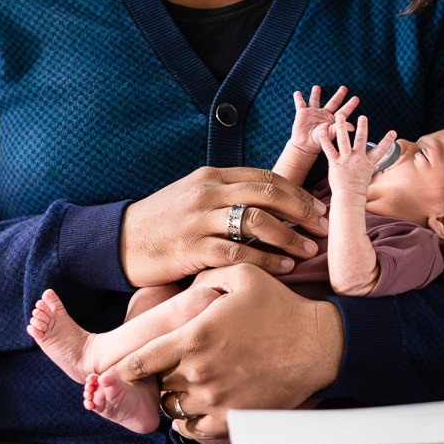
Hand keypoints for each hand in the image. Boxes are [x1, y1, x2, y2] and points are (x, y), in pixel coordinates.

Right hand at [119, 166, 328, 286]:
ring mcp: (198, 218)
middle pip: (268, 193)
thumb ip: (229, 195)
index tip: (320, 208)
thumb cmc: (163, 222)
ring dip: (289, 236)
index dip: (298, 192)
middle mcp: (208, 192)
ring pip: (257, 220)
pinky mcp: (191, 247)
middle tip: (324, 227)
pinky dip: (265, 260)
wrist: (118, 241)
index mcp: (212, 176)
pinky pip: (237, 252)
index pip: (266, 177)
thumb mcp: (195, 197)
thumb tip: (273, 204)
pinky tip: (282, 268)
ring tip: (308, 250)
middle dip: (303, 210)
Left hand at [120, 264, 343, 437]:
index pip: (140, 359)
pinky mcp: (232, 420)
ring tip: (187, 385)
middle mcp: (199, 373)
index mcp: (194, 337)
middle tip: (171, 366)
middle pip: (157, 383)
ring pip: (172, 407)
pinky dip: (188, 421)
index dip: (126, 364)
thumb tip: (183, 289)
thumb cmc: (281, 307)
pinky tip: (196, 407)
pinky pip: (193, 430)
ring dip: (174, 398)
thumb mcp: (243, 276)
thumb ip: (205, 278)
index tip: (123, 365)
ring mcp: (215, 400)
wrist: (318, 345)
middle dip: (159, 375)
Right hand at [287, 85, 359, 156]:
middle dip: (339, 95)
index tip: (356, 98)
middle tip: (344, 88)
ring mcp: (314, 112)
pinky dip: (298, 98)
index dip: (350, 105)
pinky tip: (297, 93)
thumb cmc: (319, 141)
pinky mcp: (303, 113)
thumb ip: (339, 128)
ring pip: (315, 100)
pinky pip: (300, 104)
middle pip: (333, 102)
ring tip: (317, 87)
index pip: (343, 110)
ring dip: (315, 94)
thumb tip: (353, 127)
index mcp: (332, 119)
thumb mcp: (330, 134)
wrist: (305, 145)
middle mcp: (324, 114)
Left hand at [318, 111, 397, 199]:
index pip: (380, 150)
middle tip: (363, 117)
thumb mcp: (367, 176)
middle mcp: (358, 158)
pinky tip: (322, 130)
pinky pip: (329, 149)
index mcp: (368, 162)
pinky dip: (325, 139)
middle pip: (361, 140)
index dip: (387, 141)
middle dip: (362, 128)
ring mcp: (346, 160)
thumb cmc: (358, 188)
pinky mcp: (335, 163)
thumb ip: (370, 167)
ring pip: (344, 140)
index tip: (393, 132)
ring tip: (339, 116)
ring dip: (341, 127)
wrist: (349, 197)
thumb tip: (376, 167)